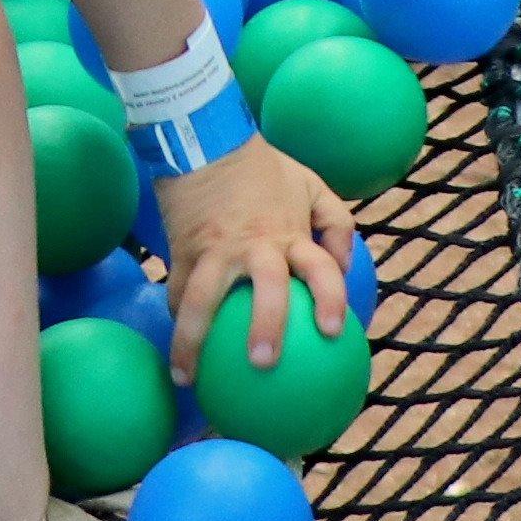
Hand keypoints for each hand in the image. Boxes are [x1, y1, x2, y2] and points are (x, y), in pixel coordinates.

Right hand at [151, 139, 361, 385]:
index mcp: (291, 234)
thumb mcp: (312, 185)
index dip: (331, 298)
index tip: (333, 331)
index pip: (321, 267)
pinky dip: (177, 323)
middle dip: (267, 326)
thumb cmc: (263, 170)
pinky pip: (178, 292)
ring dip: (193, 342)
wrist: (206, 142)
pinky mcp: (183, 250)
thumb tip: (343, 268)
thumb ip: (337, 225)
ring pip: (202, 301)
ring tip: (188, 378)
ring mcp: (215, 250)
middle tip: (264, 363)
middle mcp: (255, 246)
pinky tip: (177, 356)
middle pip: (266, 290)